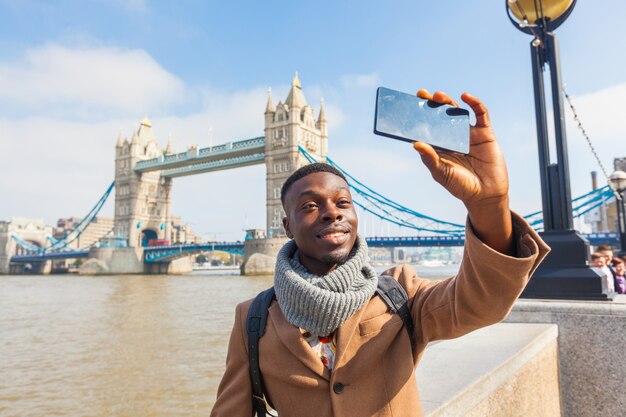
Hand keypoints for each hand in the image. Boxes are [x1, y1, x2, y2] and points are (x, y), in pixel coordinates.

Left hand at [414, 89, 513, 254]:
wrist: (485, 195)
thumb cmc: (460, 186)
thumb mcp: (442, 173)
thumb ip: (430, 159)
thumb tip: (415, 143)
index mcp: (439, 145)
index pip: (426, 126)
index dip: (419, 115)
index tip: (409, 105)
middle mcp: (452, 136)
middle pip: (440, 115)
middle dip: (431, 104)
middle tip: (422, 94)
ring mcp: (469, 133)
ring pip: (457, 111)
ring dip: (448, 102)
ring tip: (439, 96)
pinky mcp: (485, 132)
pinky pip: (480, 114)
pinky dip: (474, 103)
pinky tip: (466, 97)